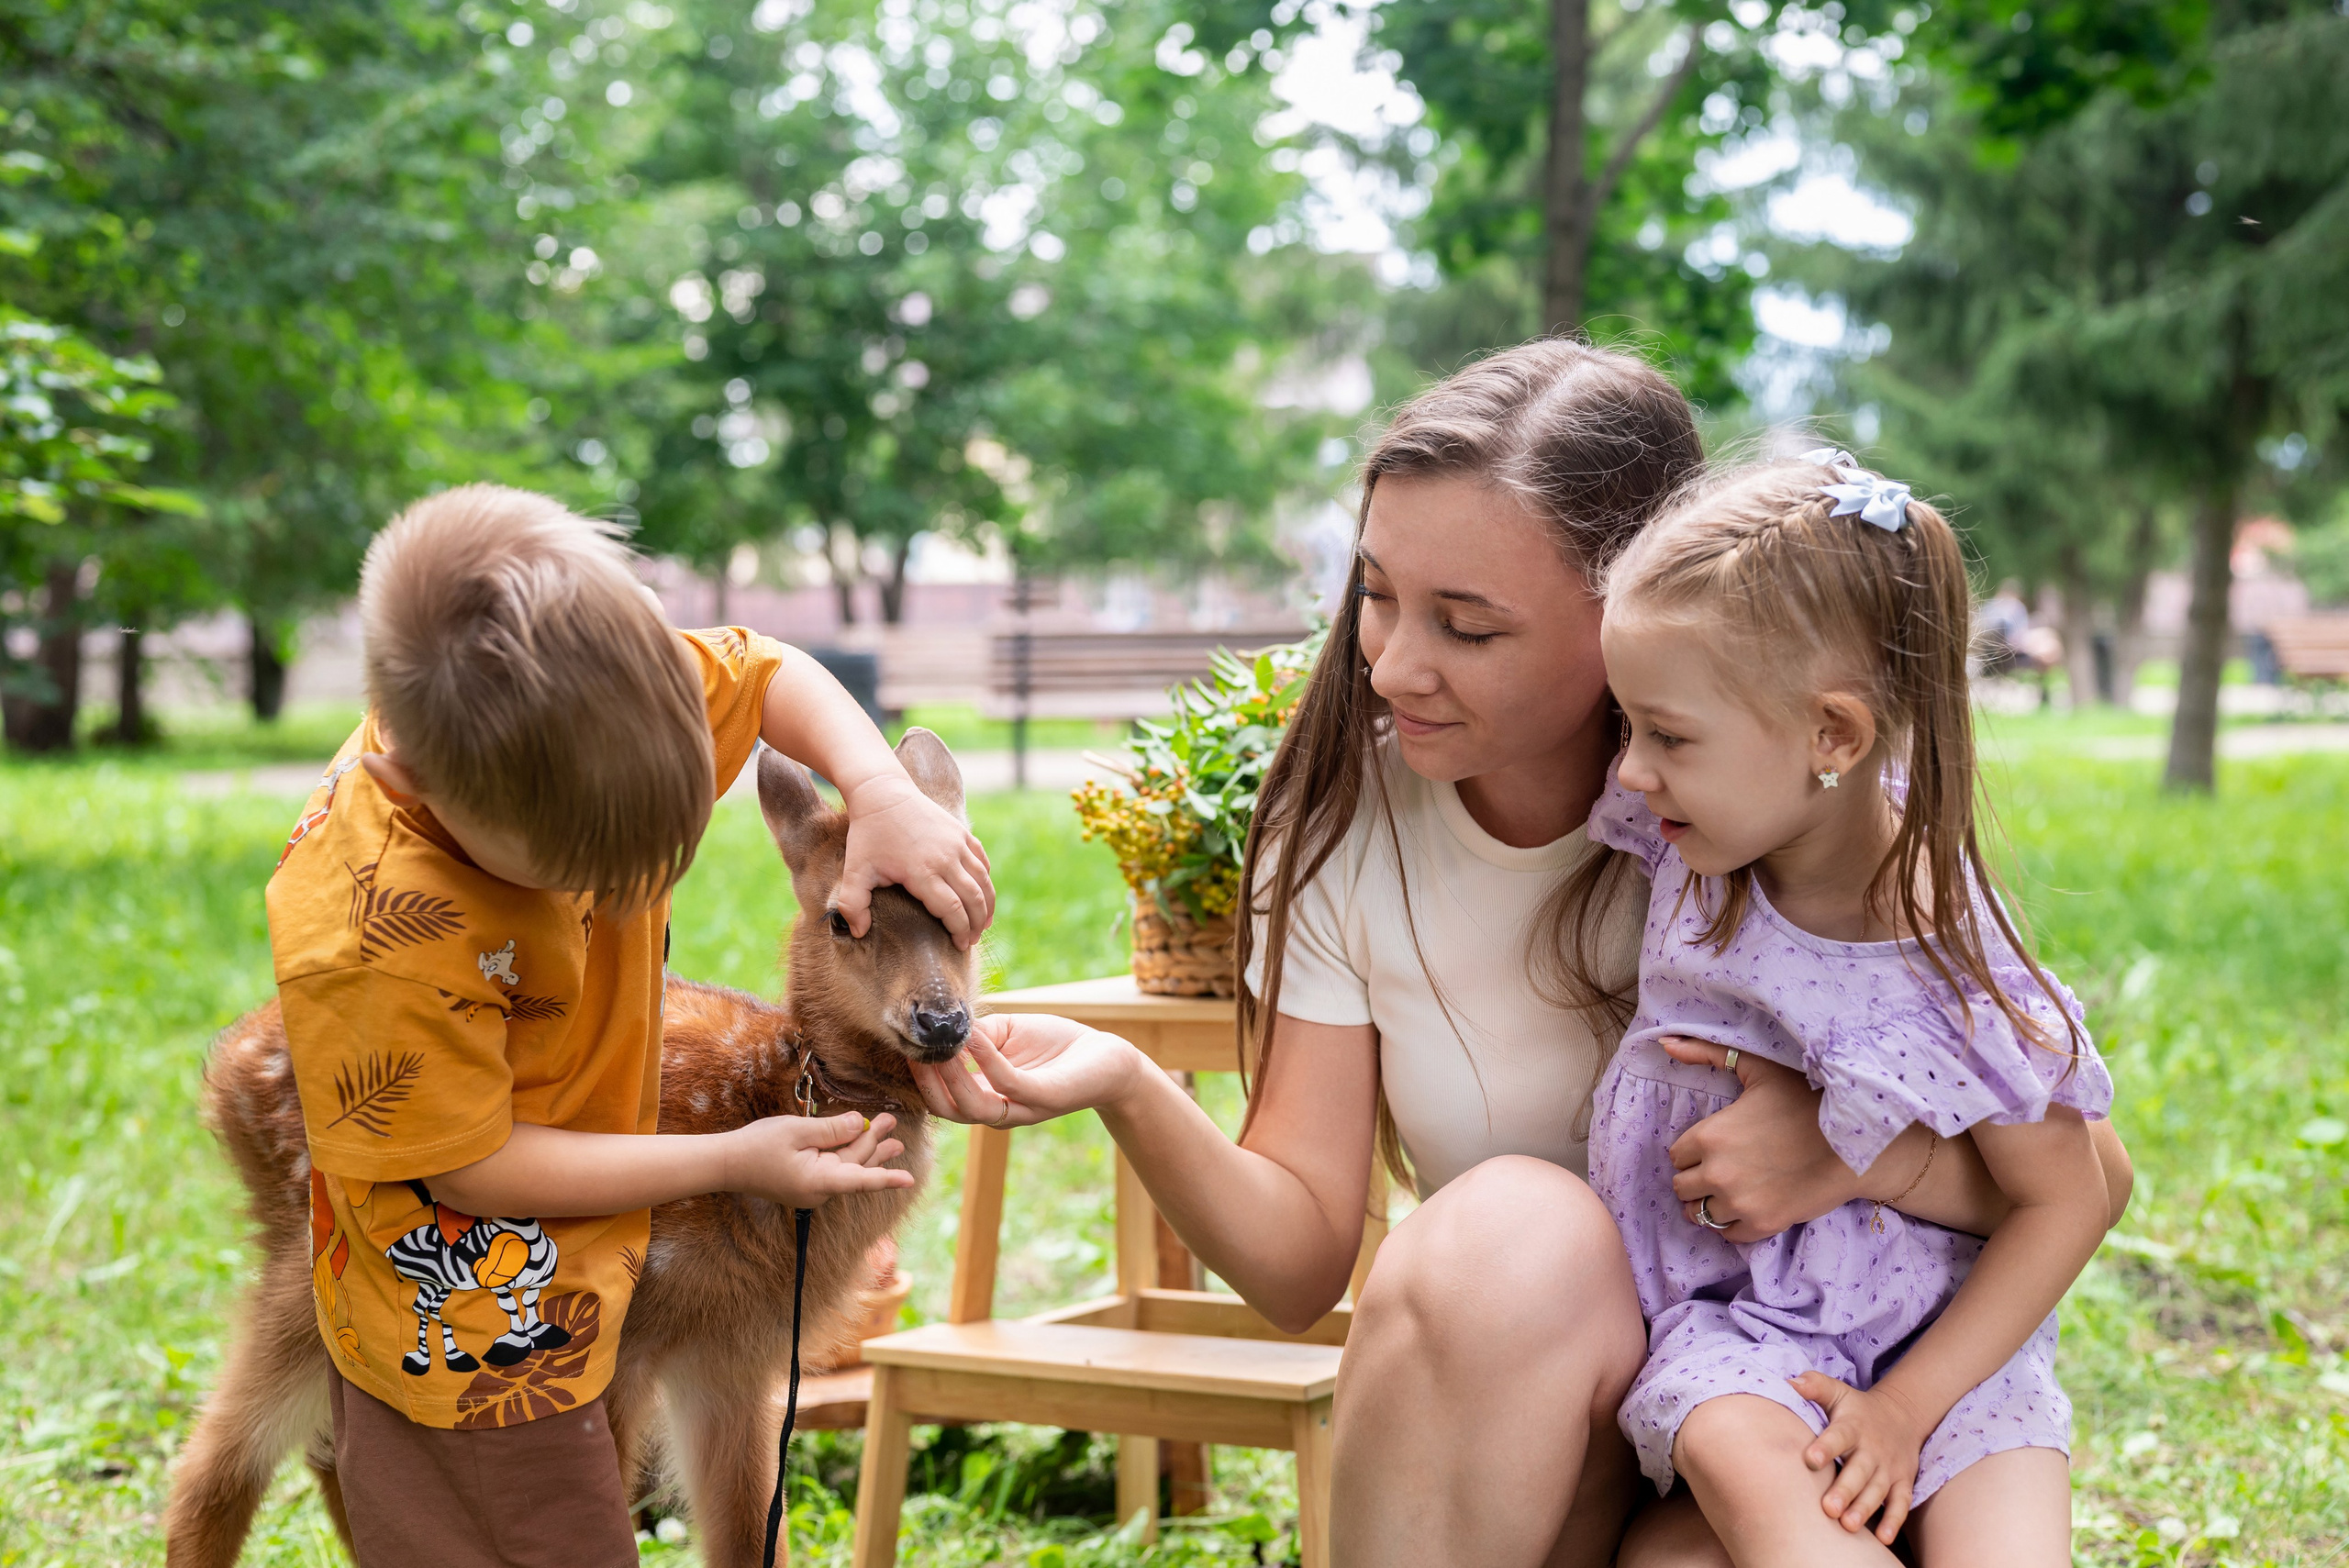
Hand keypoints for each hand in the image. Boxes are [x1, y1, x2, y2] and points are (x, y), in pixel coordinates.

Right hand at [720, 1111, 915, 1206]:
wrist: (727, 1164)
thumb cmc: (758, 1146)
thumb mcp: (797, 1130)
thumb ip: (831, 1129)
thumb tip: (858, 1124)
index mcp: (818, 1181)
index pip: (860, 1179)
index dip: (886, 1178)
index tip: (909, 1179)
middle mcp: (820, 1190)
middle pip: (855, 1165)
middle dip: (874, 1143)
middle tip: (892, 1122)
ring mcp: (813, 1189)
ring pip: (847, 1166)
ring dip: (867, 1149)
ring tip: (893, 1140)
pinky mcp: (807, 1183)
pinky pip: (834, 1168)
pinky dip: (848, 1153)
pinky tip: (858, 1141)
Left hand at [837, 775, 994, 947]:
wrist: (883, 793)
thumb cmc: (868, 834)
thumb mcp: (854, 870)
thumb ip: (852, 904)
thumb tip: (858, 933)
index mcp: (922, 871)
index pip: (952, 910)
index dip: (959, 931)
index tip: (959, 946)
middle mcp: (946, 858)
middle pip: (974, 899)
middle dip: (976, 924)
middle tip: (972, 941)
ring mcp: (957, 844)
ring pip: (983, 881)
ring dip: (987, 905)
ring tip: (983, 923)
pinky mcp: (962, 833)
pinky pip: (982, 862)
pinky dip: (986, 881)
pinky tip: (983, 895)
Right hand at [908, 1014, 1142, 1128]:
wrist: (1106, 1056)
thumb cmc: (1054, 1044)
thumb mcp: (1005, 1032)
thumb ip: (974, 1033)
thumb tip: (942, 1025)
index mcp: (986, 1096)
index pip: (940, 1097)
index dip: (919, 1076)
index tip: (905, 1045)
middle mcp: (999, 1111)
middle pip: (947, 1110)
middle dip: (926, 1081)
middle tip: (913, 1049)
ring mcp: (1021, 1108)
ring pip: (972, 1106)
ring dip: (951, 1075)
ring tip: (941, 1043)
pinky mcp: (1044, 1097)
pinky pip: (1007, 1083)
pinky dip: (986, 1058)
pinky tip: (974, 1034)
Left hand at [1663, 1036, 1859, 1242]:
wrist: (1853, 1143)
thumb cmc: (1806, 1100)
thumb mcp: (1758, 1068)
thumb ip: (1707, 1053)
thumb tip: (1665, 1042)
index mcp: (1710, 1136)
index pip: (1676, 1156)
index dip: (1691, 1152)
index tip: (1710, 1149)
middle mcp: (1718, 1172)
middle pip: (1681, 1188)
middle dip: (1695, 1179)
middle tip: (1717, 1171)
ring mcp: (1740, 1203)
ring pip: (1698, 1215)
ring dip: (1708, 1204)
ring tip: (1727, 1192)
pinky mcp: (1763, 1225)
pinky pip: (1727, 1235)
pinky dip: (1731, 1224)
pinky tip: (1744, 1207)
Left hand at [1790, 1371, 1929, 1543]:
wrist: (1902, 1415)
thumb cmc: (1857, 1409)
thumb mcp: (1838, 1392)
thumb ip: (1815, 1386)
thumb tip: (1789, 1382)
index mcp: (1852, 1427)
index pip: (1838, 1436)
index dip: (1825, 1447)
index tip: (1810, 1459)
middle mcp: (1872, 1449)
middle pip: (1859, 1471)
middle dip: (1844, 1490)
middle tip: (1828, 1508)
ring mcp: (1888, 1468)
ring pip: (1877, 1491)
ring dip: (1864, 1509)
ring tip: (1847, 1525)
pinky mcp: (1902, 1483)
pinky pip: (1900, 1504)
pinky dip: (1893, 1521)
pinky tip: (1882, 1538)